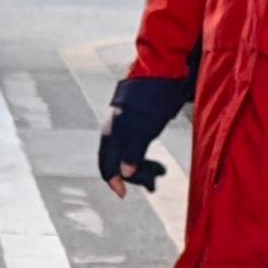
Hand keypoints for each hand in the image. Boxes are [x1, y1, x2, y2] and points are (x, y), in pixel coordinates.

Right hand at [99, 70, 189, 192]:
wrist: (160, 73)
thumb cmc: (151, 101)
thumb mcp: (142, 130)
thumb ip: (132, 153)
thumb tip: (124, 174)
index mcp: (112, 135)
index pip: (106, 165)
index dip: (113, 182)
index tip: (123, 194)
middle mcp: (115, 133)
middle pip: (117, 164)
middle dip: (134, 176)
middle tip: (154, 183)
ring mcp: (124, 128)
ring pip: (127, 157)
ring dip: (142, 168)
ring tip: (161, 171)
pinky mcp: (134, 125)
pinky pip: (134, 148)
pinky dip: (143, 158)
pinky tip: (155, 161)